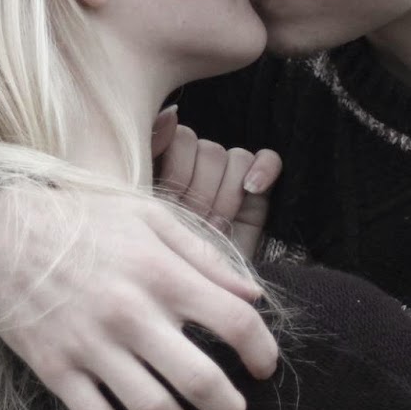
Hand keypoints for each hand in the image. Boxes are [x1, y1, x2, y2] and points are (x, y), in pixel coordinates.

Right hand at [0, 184, 279, 409]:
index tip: (264, 367)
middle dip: (229, 408)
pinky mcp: (56, 368)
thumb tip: (254, 295)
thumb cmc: (82, 219)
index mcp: (160, 272)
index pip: (234, 322)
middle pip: (200, 381)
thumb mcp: (148, 217)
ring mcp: (91, 345)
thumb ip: (204, 255)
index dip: (263, 351)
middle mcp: (131, 313)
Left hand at [151, 106, 280, 259]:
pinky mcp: (257, 196)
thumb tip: (170, 111)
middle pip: (206, 148)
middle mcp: (197, 173)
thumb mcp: (144, 210)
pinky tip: (252, 189)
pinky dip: (263, 169)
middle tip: (196, 219)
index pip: (177, 136)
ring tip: (216, 222)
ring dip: (225, 191)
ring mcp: (228, 184)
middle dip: (201, 186)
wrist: (193, 299)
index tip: (172, 198)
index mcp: (163, 171)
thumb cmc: (161, 258)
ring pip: (232, 156)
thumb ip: (153, 154)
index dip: (178, 164)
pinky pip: (267, 158)